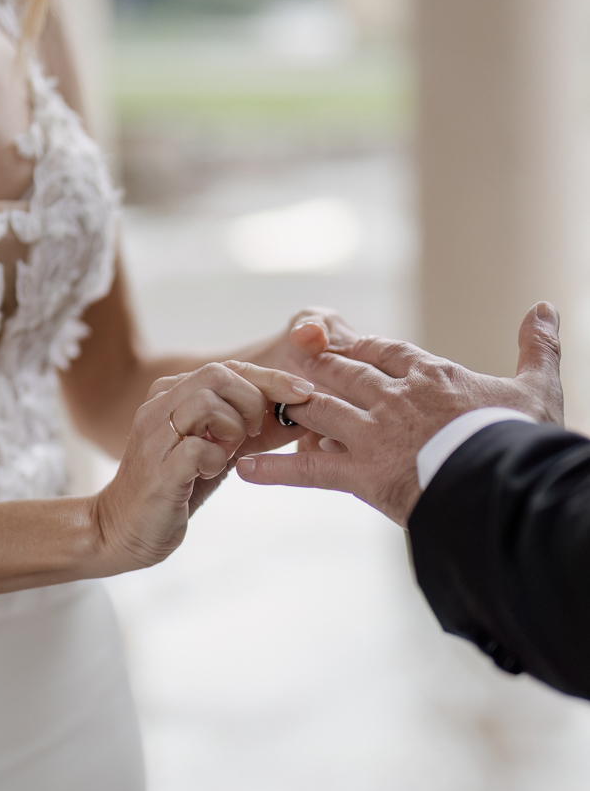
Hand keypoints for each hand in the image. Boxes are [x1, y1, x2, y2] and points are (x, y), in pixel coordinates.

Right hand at [91, 362, 314, 571]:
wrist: (121, 530)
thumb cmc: (175, 488)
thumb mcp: (215, 451)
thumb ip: (246, 431)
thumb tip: (296, 414)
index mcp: (171, 397)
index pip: (227, 369)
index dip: (270, 378)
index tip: (302, 392)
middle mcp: (157, 408)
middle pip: (216, 375)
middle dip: (253, 400)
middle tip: (257, 432)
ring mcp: (154, 438)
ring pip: (205, 403)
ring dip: (233, 428)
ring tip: (231, 452)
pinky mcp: (157, 472)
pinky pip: (196, 448)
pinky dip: (216, 458)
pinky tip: (213, 471)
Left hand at [237, 303, 563, 526]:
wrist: (506, 485)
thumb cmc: (522, 439)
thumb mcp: (536, 388)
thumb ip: (537, 345)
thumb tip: (547, 305)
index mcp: (428, 375)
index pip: (381, 351)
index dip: (355, 346)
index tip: (334, 340)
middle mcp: (393, 397)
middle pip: (340, 373)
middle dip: (311, 365)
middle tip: (282, 359)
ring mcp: (373, 434)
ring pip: (317, 408)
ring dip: (287, 405)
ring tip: (258, 404)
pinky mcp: (361, 473)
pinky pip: (308, 468)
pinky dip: (274, 469)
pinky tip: (243, 468)